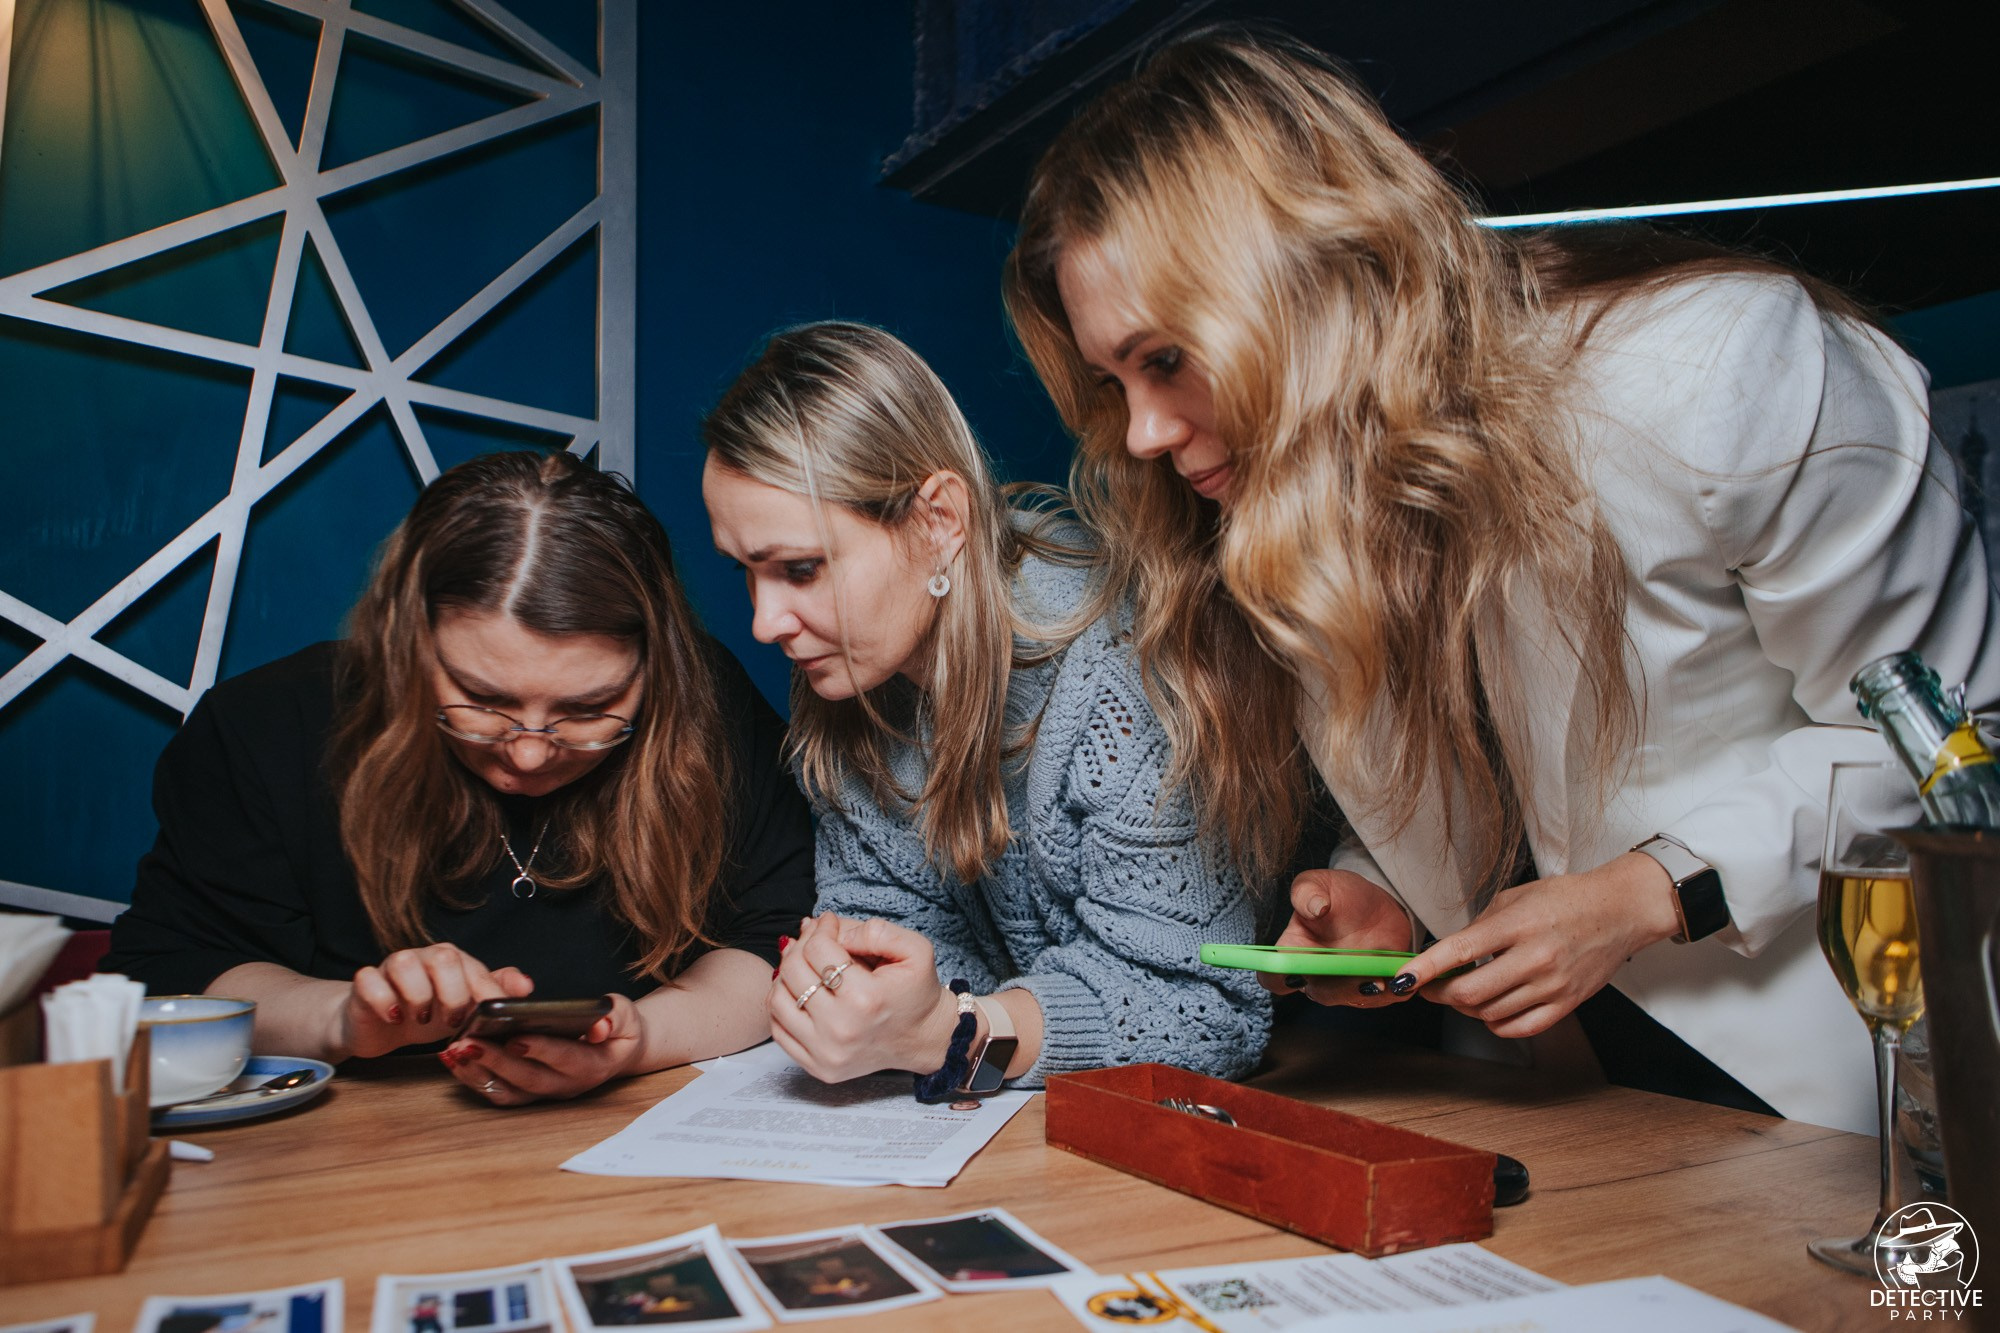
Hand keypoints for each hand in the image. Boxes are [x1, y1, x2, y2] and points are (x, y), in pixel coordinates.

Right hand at [337, 943, 533, 1059]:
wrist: (380, 1025)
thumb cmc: (428, 1013)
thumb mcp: (465, 1007)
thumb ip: (494, 992)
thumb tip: (526, 986)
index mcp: (451, 961)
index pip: (473, 967)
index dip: (485, 990)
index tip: (490, 1014)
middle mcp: (422, 958)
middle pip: (443, 957)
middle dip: (453, 992)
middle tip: (453, 1020)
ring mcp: (391, 968)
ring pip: (404, 963)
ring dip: (418, 996)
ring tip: (422, 1019)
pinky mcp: (365, 983)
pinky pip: (369, 980)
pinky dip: (384, 1000)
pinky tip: (393, 1017)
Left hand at [440, 994, 644, 1105]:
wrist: (616, 1052)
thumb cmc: (617, 1028)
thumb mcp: (625, 1016)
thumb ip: (616, 1017)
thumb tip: (600, 1024)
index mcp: (592, 1066)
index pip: (564, 1059)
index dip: (540, 1050)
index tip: (515, 1038)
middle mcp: (566, 1085)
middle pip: (528, 1078)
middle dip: (496, 1061)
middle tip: (468, 1042)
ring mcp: (544, 1093)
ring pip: (507, 1090)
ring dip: (478, 1072)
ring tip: (454, 1050)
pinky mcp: (526, 1093)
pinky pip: (497, 1091)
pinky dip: (473, 1077)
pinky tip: (454, 1058)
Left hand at [769, 912, 960, 1082]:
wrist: (923, 1038)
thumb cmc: (917, 993)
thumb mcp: (915, 950)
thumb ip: (876, 931)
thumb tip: (833, 930)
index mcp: (866, 998)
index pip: (818, 949)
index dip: (821, 927)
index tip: (830, 923)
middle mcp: (842, 1029)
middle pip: (793, 971)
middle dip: (801, 945)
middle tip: (815, 939)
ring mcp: (826, 1052)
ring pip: (777, 1000)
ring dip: (786, 975)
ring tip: (805, 965)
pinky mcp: (817, 1067)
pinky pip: (779, 1030)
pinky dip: (782, 1006)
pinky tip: (800, 991)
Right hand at [1263, 869, 1414, 1006]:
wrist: (1377, 904)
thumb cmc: (1340, 894)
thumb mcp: (1320, 883)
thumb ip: (1307, 892)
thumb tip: (1315, 908)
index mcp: (1293, 951)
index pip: (1272, 975)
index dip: (1278, 978)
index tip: (1296, 971)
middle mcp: (1314, 974)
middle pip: (1318, 993)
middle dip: (1337, 986)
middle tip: (1353, 971)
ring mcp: (1343, 986)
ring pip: (1351, 999)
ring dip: (1366, 989)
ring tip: (1380, 976)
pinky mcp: (1372, 990)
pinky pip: (1381, 999)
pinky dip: (1391, 990)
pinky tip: (1398, 974)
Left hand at [1398, 852, 1682, 1037]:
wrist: (1620, 910)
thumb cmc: (1566, 898)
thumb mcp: (1515, 898)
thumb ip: (1480, 927)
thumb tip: (1448, 954)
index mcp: (1518, 924)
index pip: (1460, 951)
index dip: (1425, 969)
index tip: (1401, 979)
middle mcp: (1535, 957)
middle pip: (1469, 993)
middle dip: (1439, 993)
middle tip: (1429, 986)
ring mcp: (1552, 984)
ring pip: (1490, 1013)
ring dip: (1467, 1007)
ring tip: (1466, 991)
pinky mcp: (1567, 1003)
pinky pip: (1518, 1027)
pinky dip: (1495, 1023)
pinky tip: (1492, 1009)